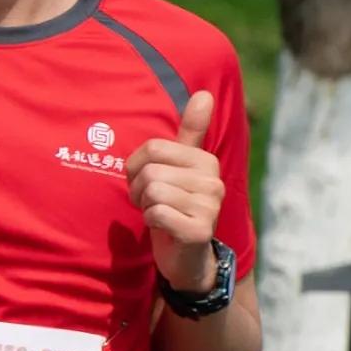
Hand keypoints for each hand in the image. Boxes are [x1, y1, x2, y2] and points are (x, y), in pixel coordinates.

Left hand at [126, 91, 228, 284]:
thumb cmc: (177, 206)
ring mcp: (210, 207)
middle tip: (150, 203)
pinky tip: (164, 228)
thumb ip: (192, 132)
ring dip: (145, 207)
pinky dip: (152, 222)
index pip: (154, 148)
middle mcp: (213, 182)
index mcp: (206, 161)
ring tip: (157, 214)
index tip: (145, 182)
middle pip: (151, 171)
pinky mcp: (200, 230)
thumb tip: (204, 94)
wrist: (188, 257)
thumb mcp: (181, 168)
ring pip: (153, 192)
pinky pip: (158, 214)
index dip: (137, 167)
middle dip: (139, 190)